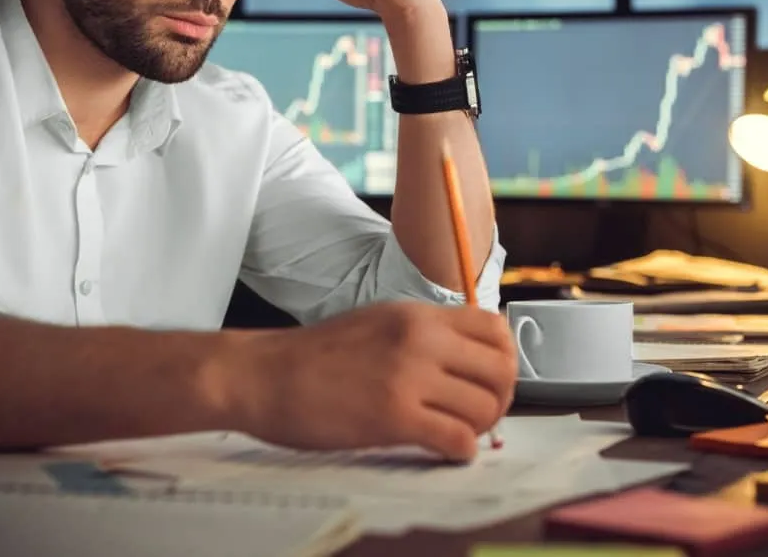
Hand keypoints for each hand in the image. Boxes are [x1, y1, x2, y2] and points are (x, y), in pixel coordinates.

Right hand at [231, 301, 516, 460]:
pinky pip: (457, 438)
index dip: (504, 357)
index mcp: (417, 315)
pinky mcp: (394, 418)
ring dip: (481, 428)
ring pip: (485, 407)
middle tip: (480, 414)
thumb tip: (466, 358)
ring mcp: (408, 378)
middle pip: (500, 369)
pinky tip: (445, 451)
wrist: (263, 375)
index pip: (495, 327)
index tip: (489, 378)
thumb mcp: (378, 322)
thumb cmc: (314, 356)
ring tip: (459, 434)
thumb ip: (423, 334)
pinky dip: (461, 451)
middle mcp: (420, 340)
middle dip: (500, 398)